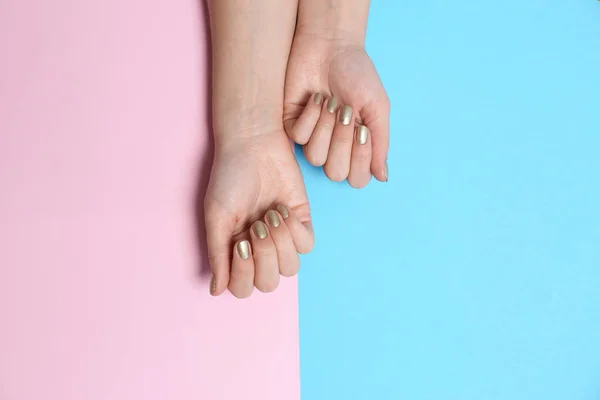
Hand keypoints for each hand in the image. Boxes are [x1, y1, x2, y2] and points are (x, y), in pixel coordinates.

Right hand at [204, 130, 313, 297]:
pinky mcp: (302, 221)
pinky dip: (295, 230)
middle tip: (256, 226)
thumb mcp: (216, 216)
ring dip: (280, 243)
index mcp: (235, 250)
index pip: (243, 288)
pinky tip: (283, 209)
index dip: (243, 274)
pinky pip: (307, 245)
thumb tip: (216, 290)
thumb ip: (217, 254)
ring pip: (290, 268)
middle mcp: (259, 249)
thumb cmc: (230, 177)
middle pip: (269, 283)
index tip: (239, 243)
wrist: (253, 144)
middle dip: (264, 258)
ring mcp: (282, 237)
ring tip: (269, 215)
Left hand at [284, 33, 389, 187]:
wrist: (331, 46)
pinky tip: (317, 99)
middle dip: (342, 142)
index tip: (363, 130)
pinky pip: (299, 138)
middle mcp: (334, 148)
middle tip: (347, 113)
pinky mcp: (292, 125)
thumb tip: (383, 177)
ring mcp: (312, 138)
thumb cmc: (357, 74)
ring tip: (332, 102)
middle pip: (335, 173)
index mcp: (356, 147)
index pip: (357, 178)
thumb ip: (381, 143)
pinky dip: (310, 117)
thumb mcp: (377, 107)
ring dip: (326, 127)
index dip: (360, 159)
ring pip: (315, 157)